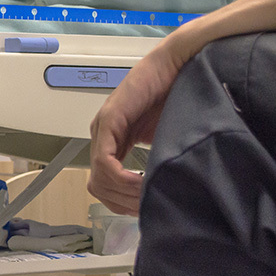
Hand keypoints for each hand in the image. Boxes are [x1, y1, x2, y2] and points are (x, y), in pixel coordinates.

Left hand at [88, 46, 184, 214]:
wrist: (176, 64)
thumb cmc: (173, 95)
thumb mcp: (163, 138)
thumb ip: (156, 161)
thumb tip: (161, 193)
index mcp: (113, 141)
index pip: (105, 185)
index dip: (122, 203)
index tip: (144, 210)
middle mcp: (103, 136)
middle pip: (98, 186)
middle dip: (123, 203)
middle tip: (147, 207)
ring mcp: (103, 128)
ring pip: (99, 177)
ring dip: (124, 193)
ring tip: (147, 196)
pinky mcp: (109, 119)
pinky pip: (104, 159)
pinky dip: (120, 177)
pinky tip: (140, 182)